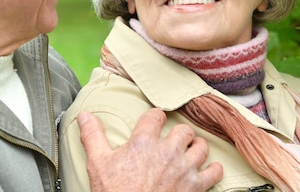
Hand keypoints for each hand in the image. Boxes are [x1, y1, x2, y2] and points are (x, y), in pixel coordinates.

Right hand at [77, 108, 222, 191]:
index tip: (154, 122)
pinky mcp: (196, 187)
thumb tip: (84, 115)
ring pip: (200, 146)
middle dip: (178, 133)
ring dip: (195, 147)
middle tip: (172, 140)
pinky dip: (213, 170)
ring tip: (189, 151)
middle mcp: (167, 151)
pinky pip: (214, 172)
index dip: (155, 117)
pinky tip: (206, 170)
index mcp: (143, 142)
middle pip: (183, 129)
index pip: (156, 115)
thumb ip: (92, 136)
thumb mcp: (98, 164)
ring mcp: (184, 169)